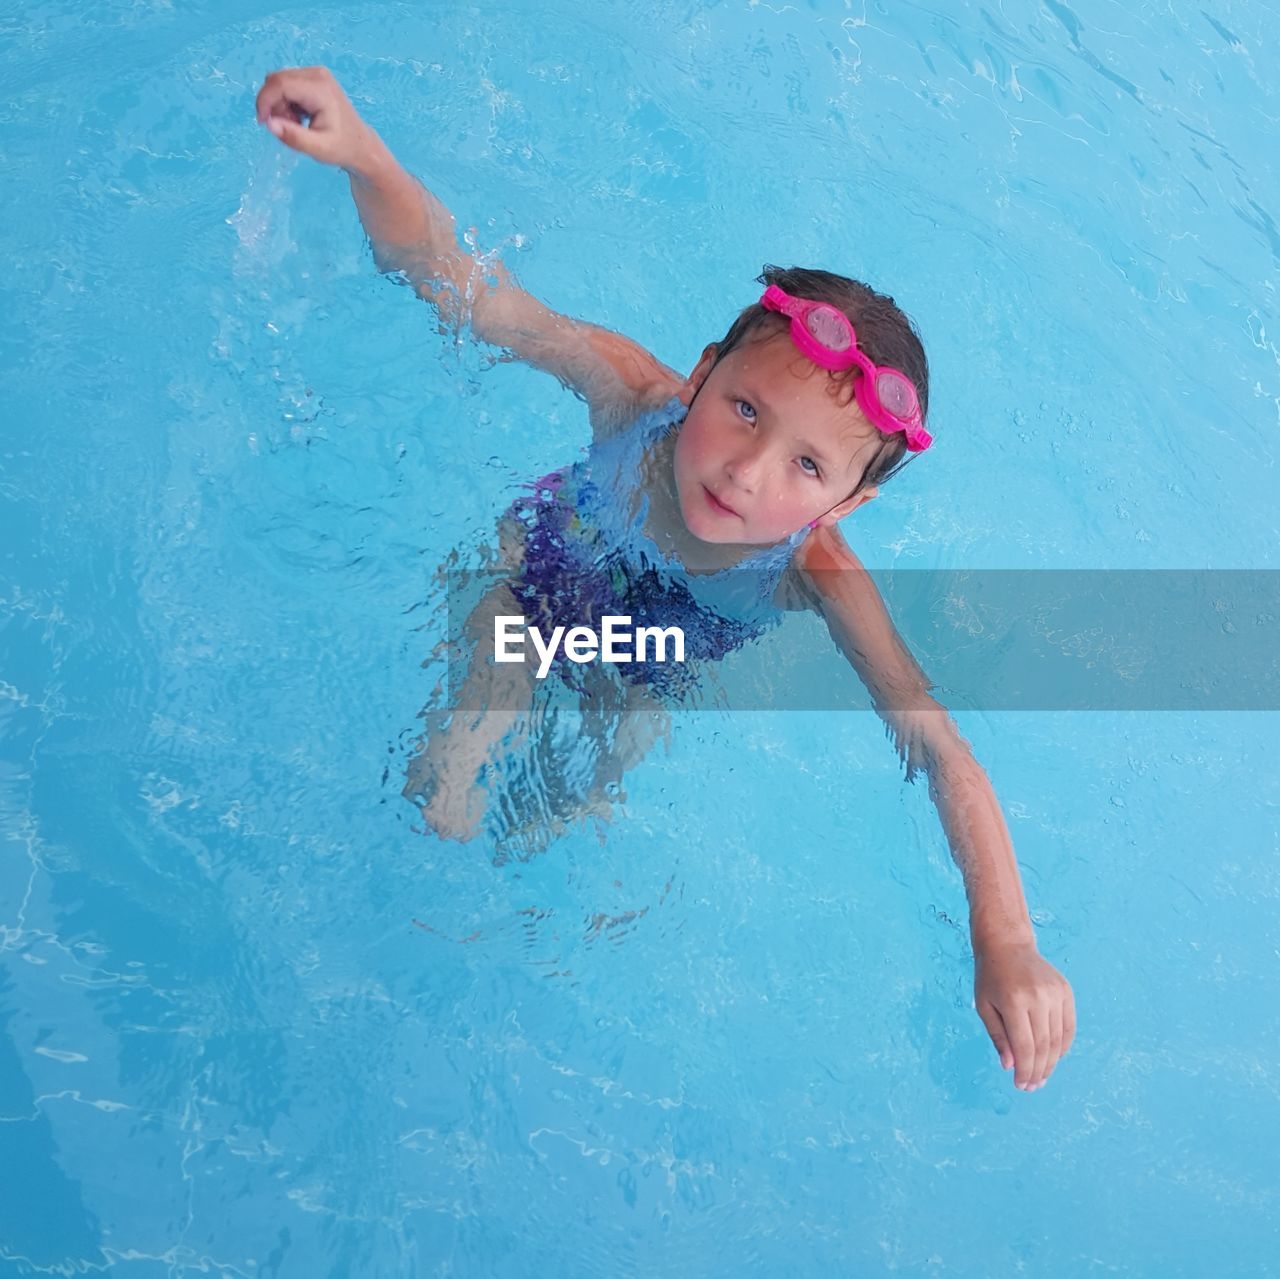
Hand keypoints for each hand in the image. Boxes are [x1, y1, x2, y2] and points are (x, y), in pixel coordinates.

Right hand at [255, 66, 380, 172]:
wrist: (360, 144)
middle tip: (288, 127)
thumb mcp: (318, 149)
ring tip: (298, 124)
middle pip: (277, 81)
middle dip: (274, 105)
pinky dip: (287, 102)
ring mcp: (316, 73)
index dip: (265, 101)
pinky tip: (301, 117)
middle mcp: (317, 74)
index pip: (279, 83)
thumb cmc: (342, 147)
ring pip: (280, 82)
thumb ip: (294, 137)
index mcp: (319, 88)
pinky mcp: (313, 77)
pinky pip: (287, 84)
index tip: (263, 122)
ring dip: (280, 105)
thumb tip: (270, 124)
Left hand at [974, 940, 1075, 1091]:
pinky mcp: (1065, 991)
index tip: (1021, 1085)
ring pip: (1058, 1039)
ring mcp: (1055, 993)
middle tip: (1032, 1086)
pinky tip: (1053, 1057)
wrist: (1007, 944)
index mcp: (1014, 1001)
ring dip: (1051, 1062)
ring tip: (1042, 1076)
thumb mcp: (984, 1005)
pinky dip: (1063, 1045)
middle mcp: (1038, 997)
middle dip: (1038, 1071)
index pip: (1024, 1046)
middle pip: (1043, 1046)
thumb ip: (998, 1036)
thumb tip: (1010, 1066)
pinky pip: (1068, 1026)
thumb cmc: (990, 977)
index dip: (1024, 1070)